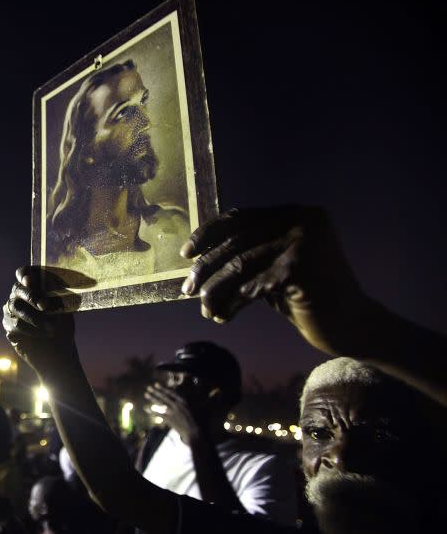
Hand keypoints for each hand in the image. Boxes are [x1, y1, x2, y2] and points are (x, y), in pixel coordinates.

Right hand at [2, 266, 76, 378]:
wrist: (60, 353)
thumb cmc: (63, 326)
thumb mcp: (64, 310)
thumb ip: (57, 296)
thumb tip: (52, 286)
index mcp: (33, 287)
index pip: (23, 273)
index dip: (24, 273)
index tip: (29, 279)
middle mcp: (19, 297)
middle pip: (17, 289)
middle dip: (31, 296)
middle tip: (45, 306)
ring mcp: (12, 313)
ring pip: (17, 308)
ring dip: (36, 318)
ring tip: (52, 328)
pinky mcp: (10, 328)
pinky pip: (16, 325)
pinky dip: (32, 329)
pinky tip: (43, 335)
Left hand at [144, 383, 209, 444]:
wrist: (192, 432)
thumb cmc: (191, 421)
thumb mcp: (187, 409)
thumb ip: (179, 404)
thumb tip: (172, 399)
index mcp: (182, 401)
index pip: (170, 393)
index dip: (162, 389)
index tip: (156, 384)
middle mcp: (177, 405)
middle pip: (164, 397)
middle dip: (155, 392)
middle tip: (148, 388)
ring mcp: (172, 412)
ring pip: (160, 403)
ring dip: (152, 398)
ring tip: (146, 394)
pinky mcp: (168, 419)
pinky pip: (158, 414)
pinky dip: (151, 411)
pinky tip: (146, 408)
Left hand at [180, 206, 363, 352]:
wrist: (352, 325)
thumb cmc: (310, 296)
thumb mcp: (278, 264)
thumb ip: (251, 251)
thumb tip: (199, 256)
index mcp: (297, 213)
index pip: (240, 217)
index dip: (208, 234)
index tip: (185, 254)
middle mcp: (302, 221)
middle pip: (236, 241)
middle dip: (206, 267)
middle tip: (188, 289)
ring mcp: (302, 243)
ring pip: (239, 265)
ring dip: (215, 289)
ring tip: (205, 308)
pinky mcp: (299, 270)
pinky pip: (250, 287)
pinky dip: (231, 303)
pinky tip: (222, 316)